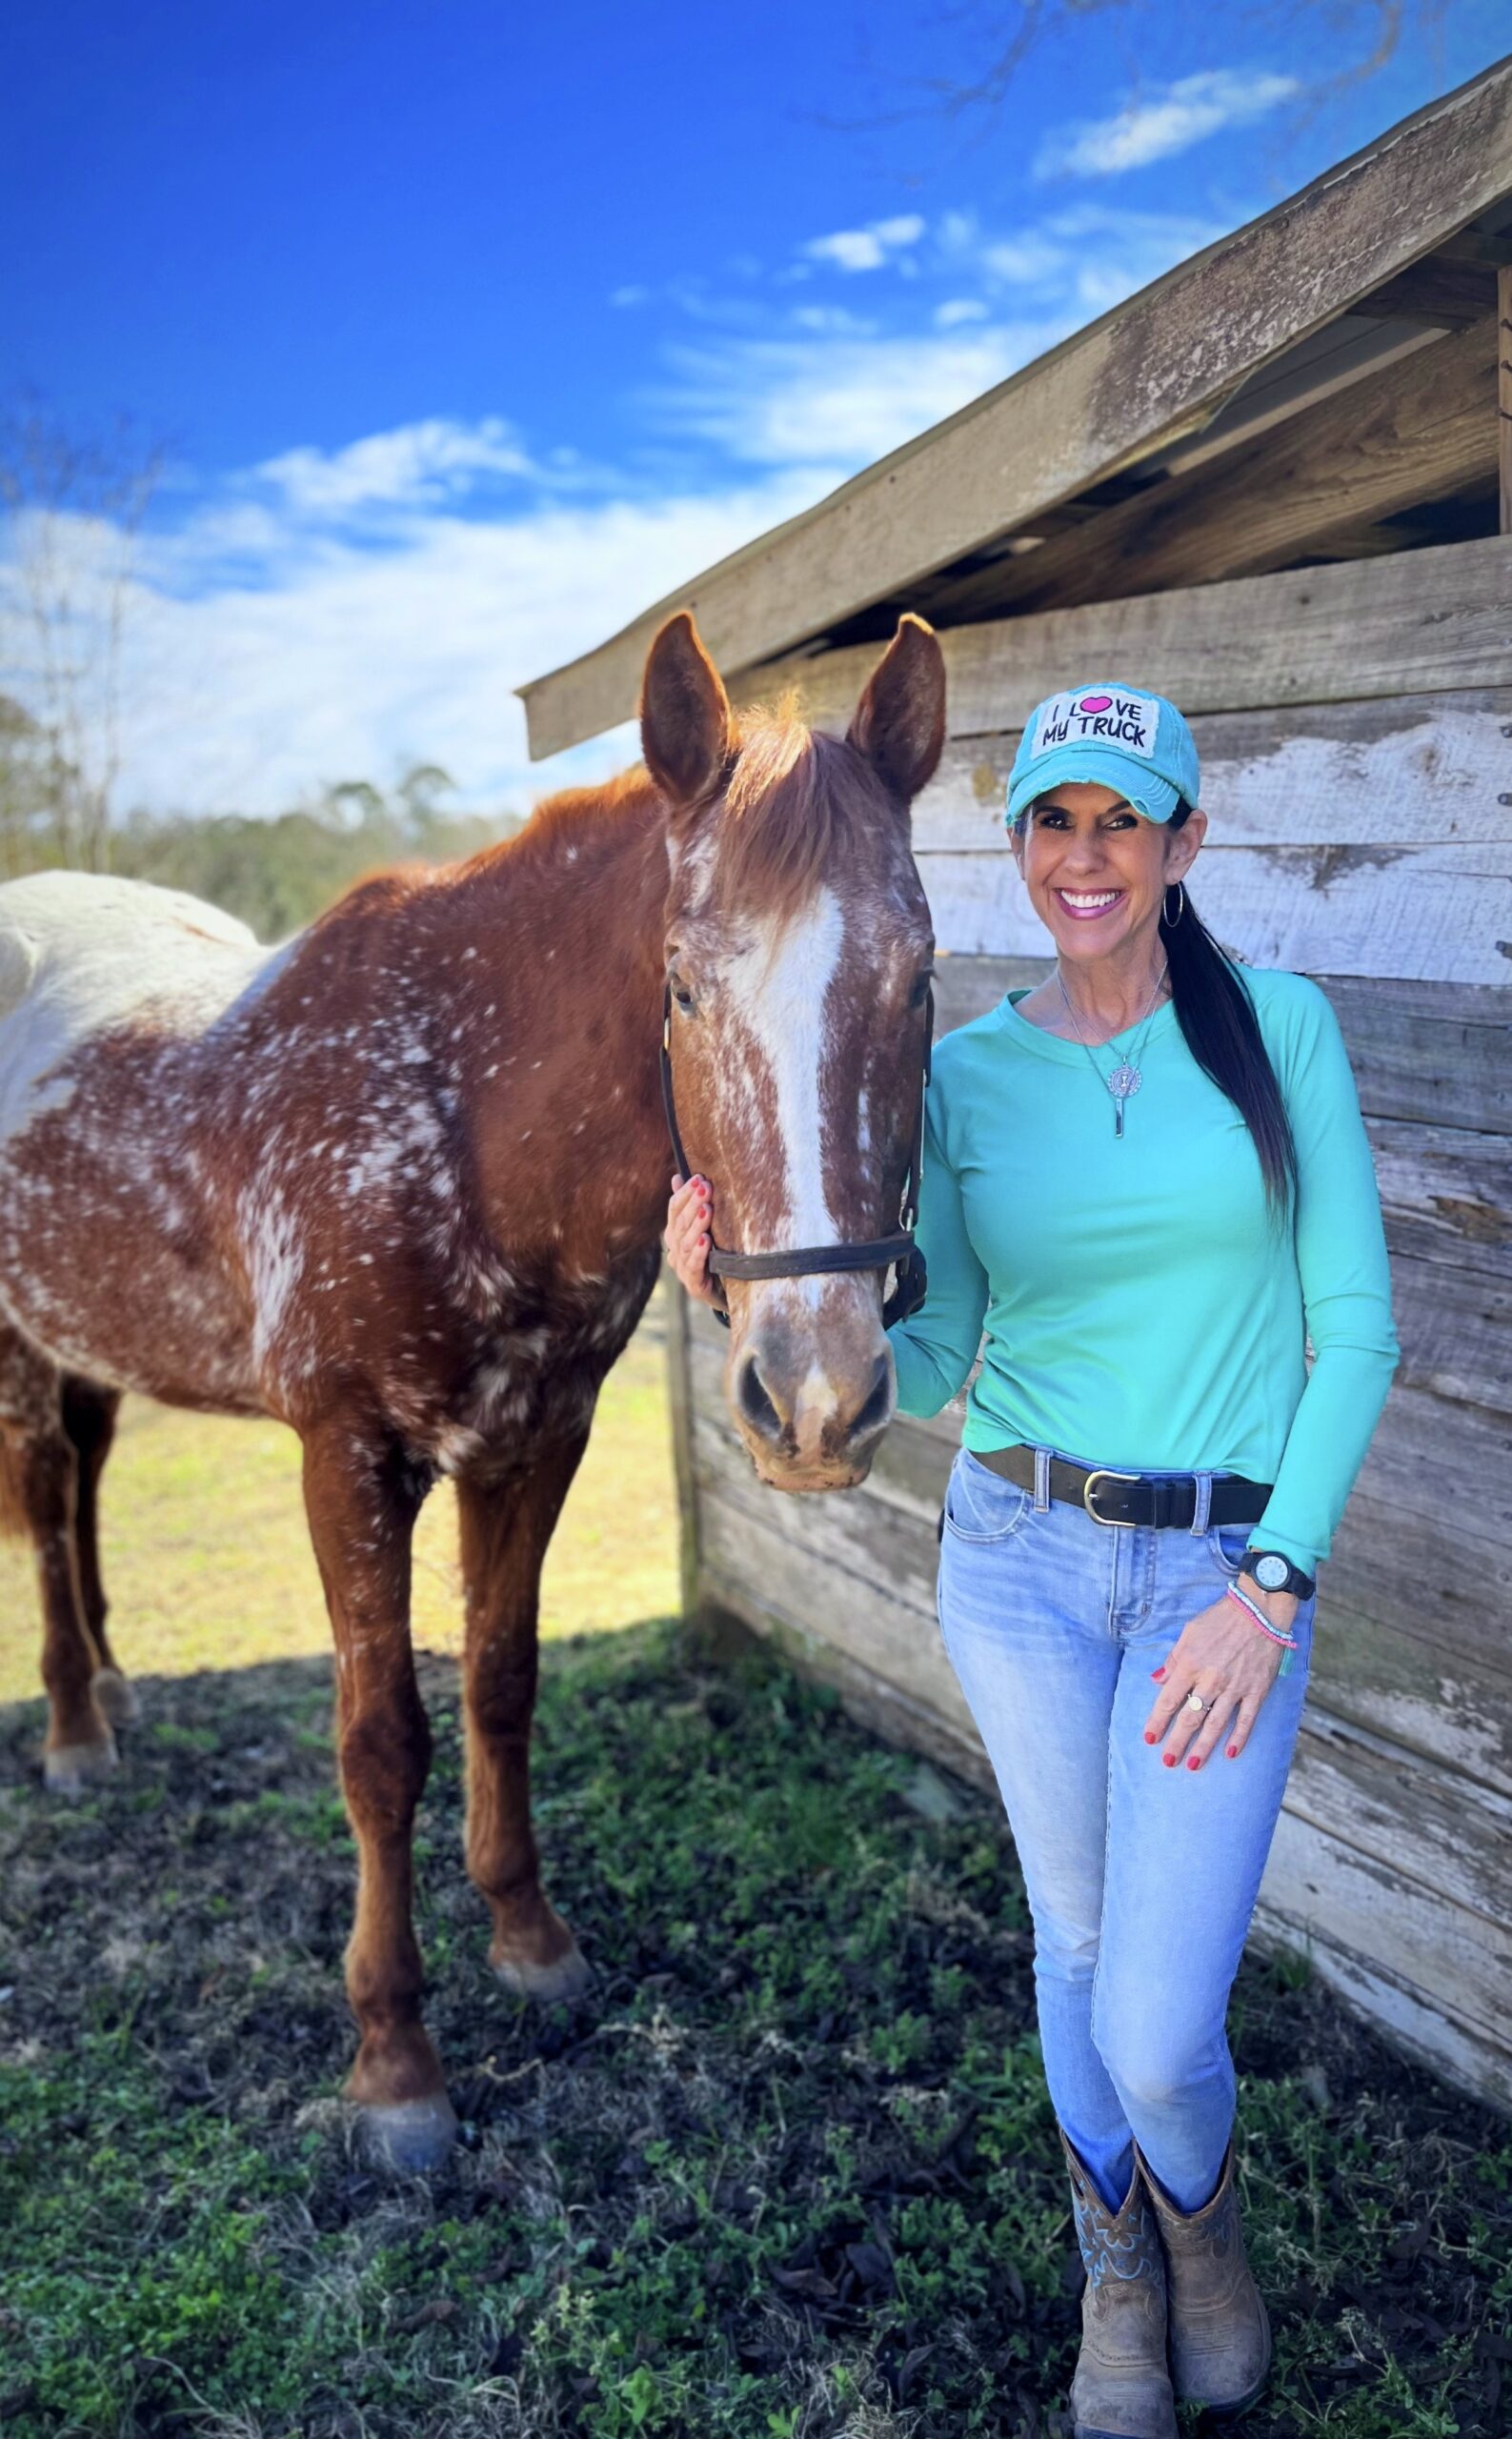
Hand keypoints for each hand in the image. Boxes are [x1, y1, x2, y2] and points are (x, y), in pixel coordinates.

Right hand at [663, 1173, 721, 1308]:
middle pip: (680, 1223)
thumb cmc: (713, 1255)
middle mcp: (675, 1249)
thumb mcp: (703, 1228)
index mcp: (675, 1233)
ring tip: (707, 1209)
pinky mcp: (694, 1285)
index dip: (685, 1193)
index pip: (674, 1209)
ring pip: (686, 1243)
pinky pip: (693, 1266)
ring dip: (697, 1225)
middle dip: (693, 1204)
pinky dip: (699, 1252)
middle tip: (706, 1187)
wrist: (724, 1292)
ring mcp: (682, 1268)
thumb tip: (676, 1177)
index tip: (700, 1178)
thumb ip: (689, 1205)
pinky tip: (706, 1240)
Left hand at [1143, 1578, 1299, 1767]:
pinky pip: (1247, 1719)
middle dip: (1177, 1742)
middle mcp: (1211, 1679)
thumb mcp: (1189, 1633)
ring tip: (1192, 1765)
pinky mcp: (1257, 1690)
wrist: (1259, 1610)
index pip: (1168, 1700)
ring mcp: (1235, 1687)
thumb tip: (1156, 1680)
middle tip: (1168, 1762)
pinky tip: (1230, 1753)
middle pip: (1190, 1718)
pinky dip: (1239, 1738)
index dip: (1157, 1722)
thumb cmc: (1221, 1619)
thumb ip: (1172, 1660)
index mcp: (1190, 1664)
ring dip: (1203, 1747)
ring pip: (1216, 1724)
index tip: (1149, 1738)